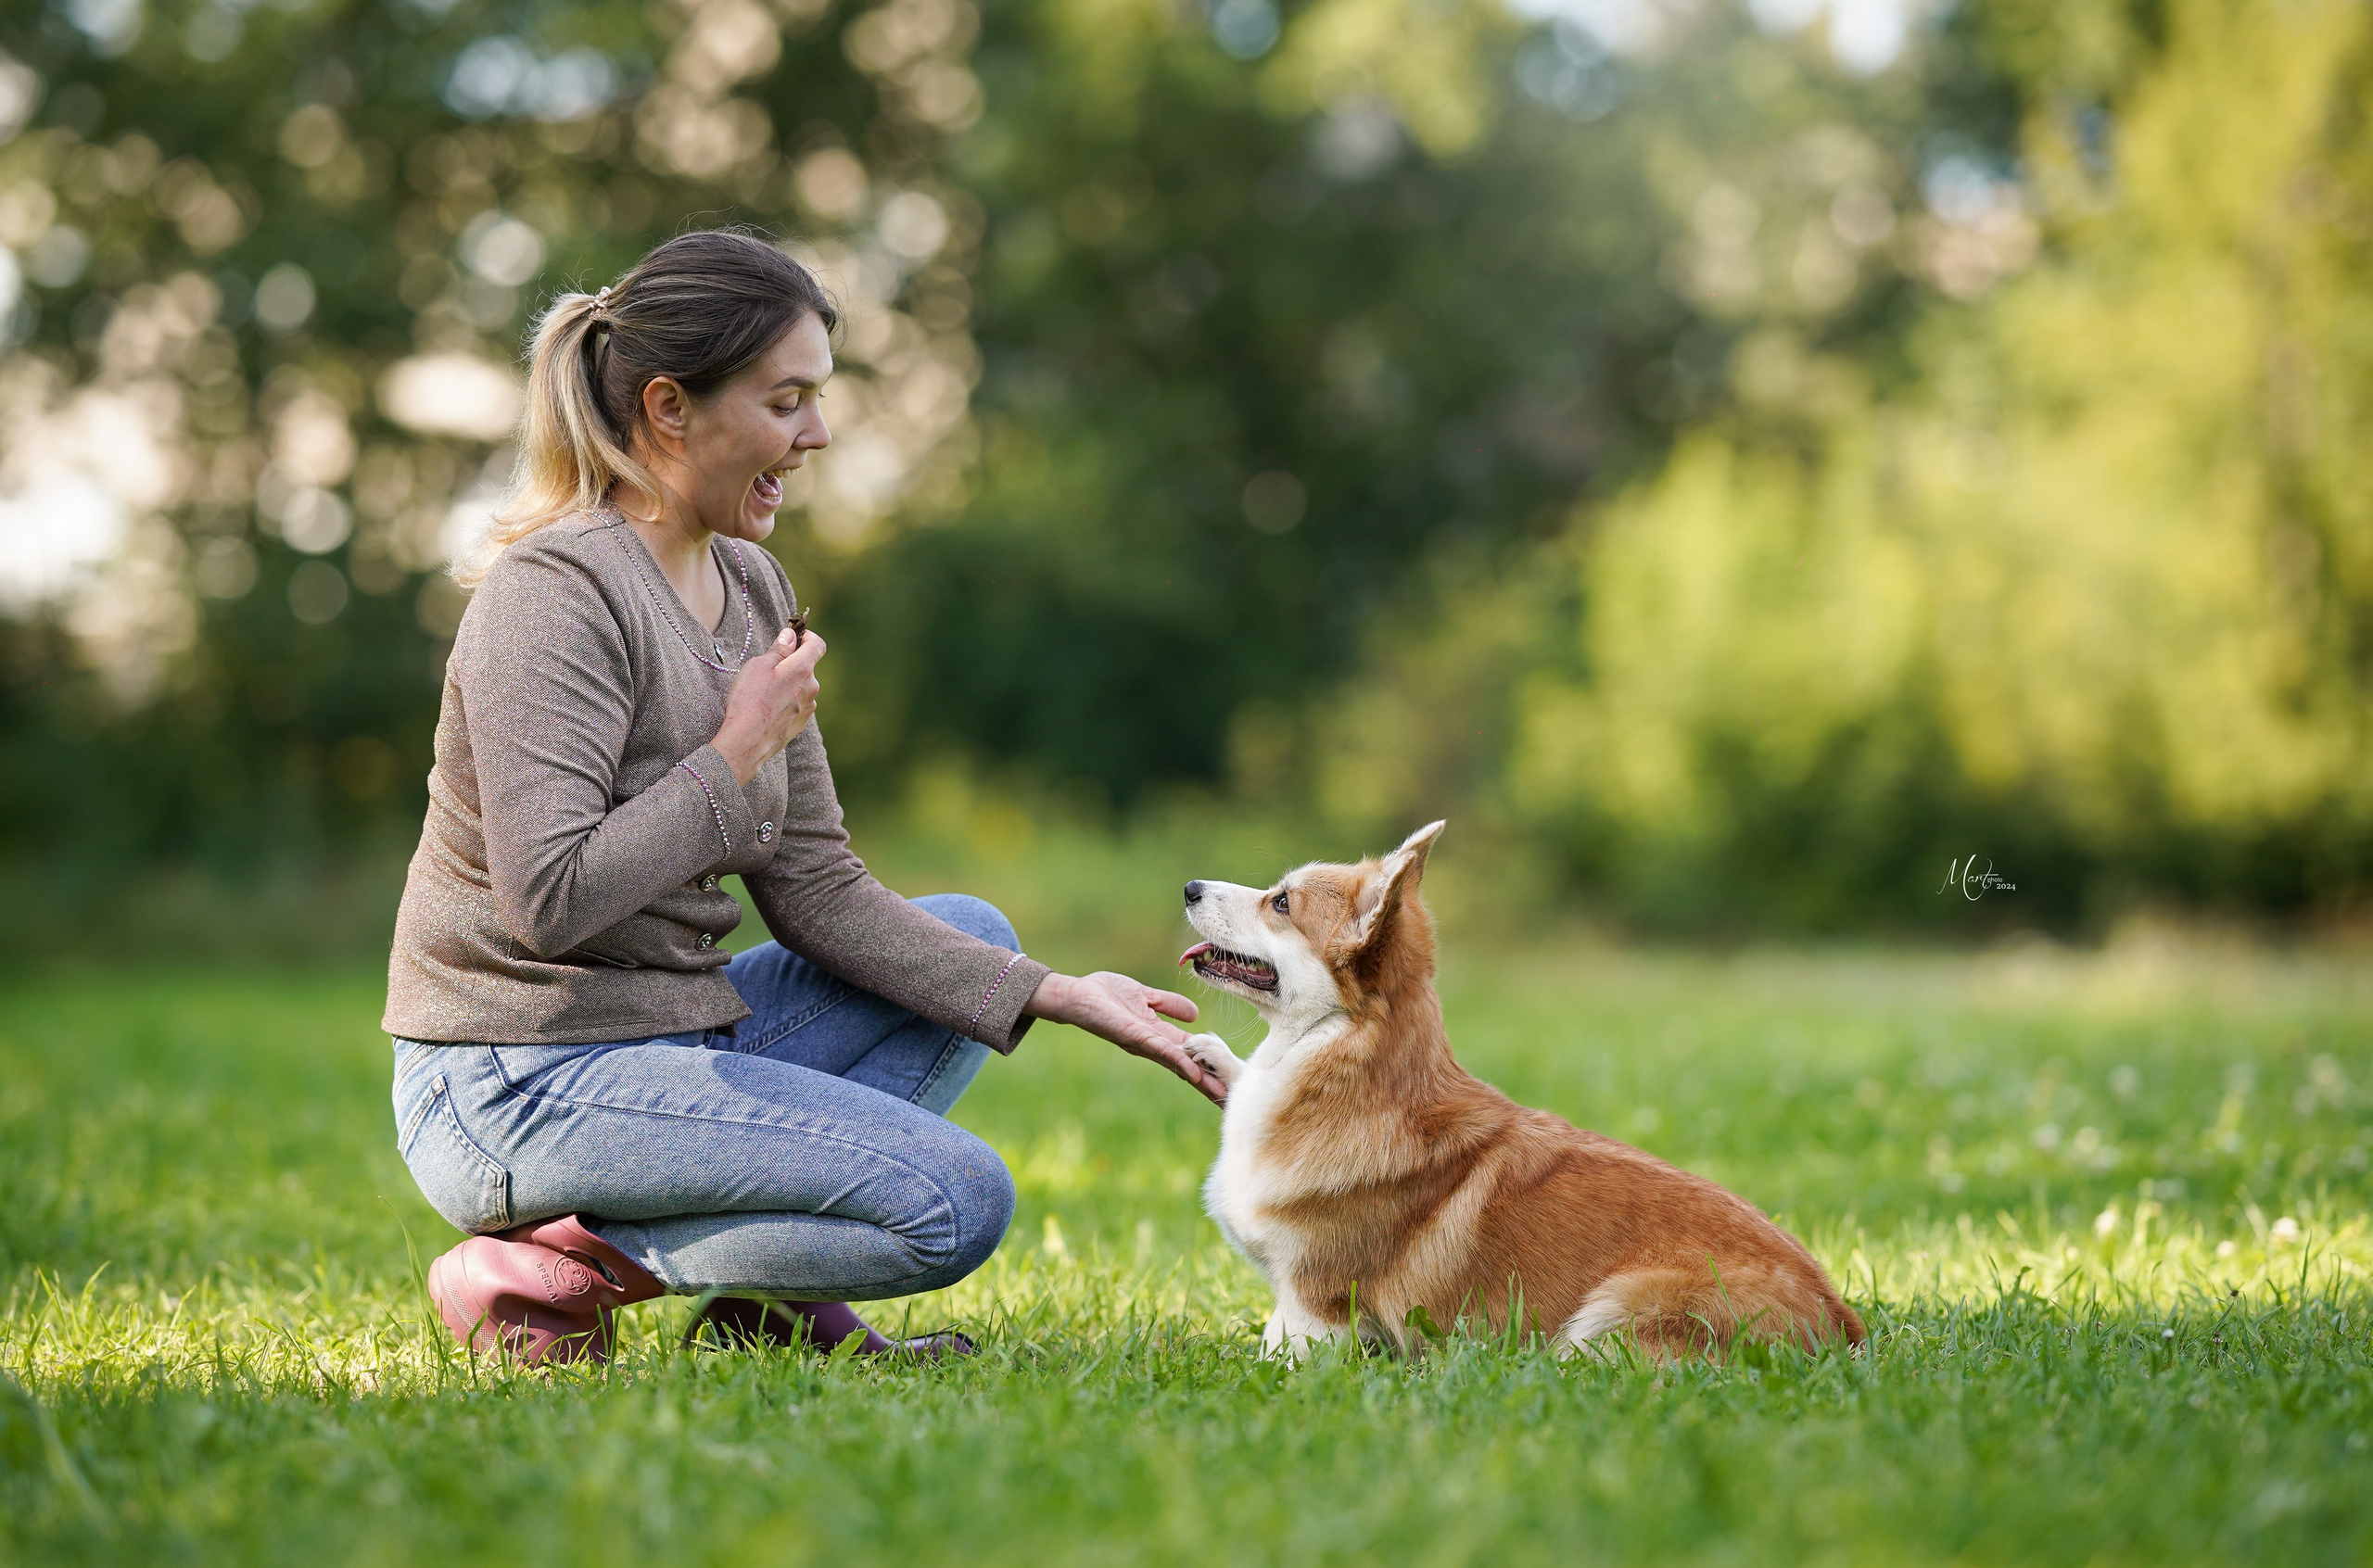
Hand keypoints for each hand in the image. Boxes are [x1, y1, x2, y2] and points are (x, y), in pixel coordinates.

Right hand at [714, 625, 825, 785]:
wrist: (747, 741)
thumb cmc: (750, 701)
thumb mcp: (758, 666)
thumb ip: (779, 649)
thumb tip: (791, 636)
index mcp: (802, 669)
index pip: (817, 645)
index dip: (806, 637)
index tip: (793, 638)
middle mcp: (811, 688)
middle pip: (807, 667)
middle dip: (791, 663)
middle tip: (767, 669)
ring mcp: (808, 708)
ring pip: (801, 687)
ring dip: (788, 684)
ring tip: (763, 693)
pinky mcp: (800, 723)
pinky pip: (797, 705)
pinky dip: (786, 702)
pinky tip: (767, 709)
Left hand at [1025, 971, 1223, 1103]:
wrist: (1076, 995)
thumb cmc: (1106, 995)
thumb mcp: (1146, 996)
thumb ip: (1169, 1005)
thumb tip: (1195, 1015)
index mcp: (1158, 1035)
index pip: (1190, 1055)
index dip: (1209, 1068)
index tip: (1230, 1083)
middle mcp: (1153, 1045)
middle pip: (1186, 1067)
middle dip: (1208, 1083)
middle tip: (1233, 1099)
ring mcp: (1144, 1043)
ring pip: (1177, 1063)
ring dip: (1199, 1078)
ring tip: (1221, 1092)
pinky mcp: (1133, 1035)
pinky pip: (1160, 1049)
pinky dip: (1178, 1061)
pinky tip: (1193, 1072)